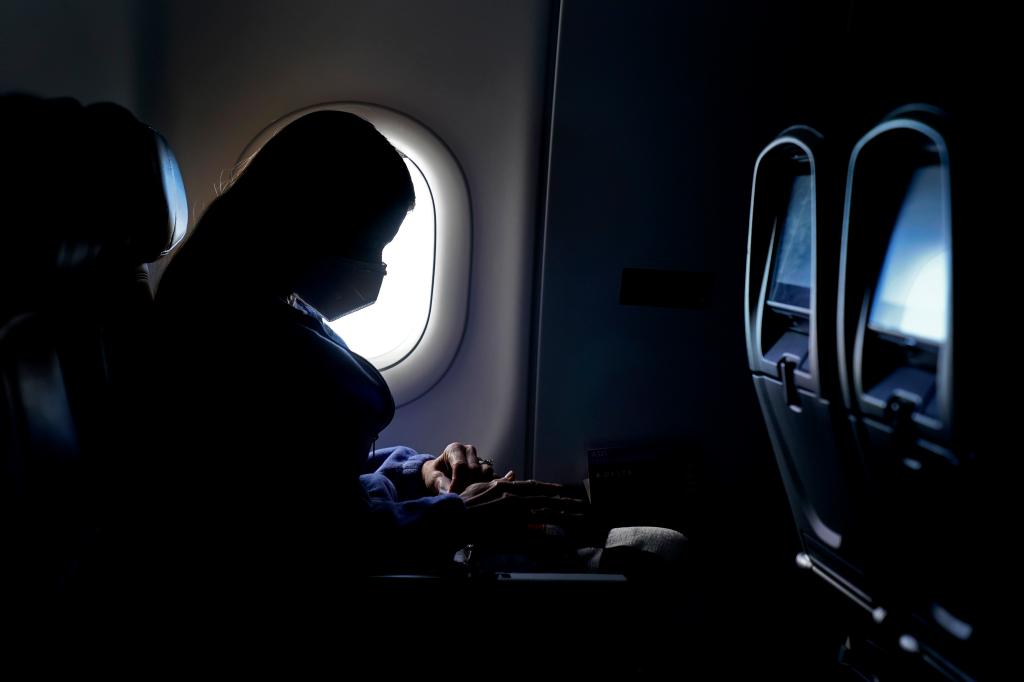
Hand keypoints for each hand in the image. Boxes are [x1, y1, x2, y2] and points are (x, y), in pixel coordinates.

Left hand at [421, 442, 499, 494]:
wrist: (441, 475)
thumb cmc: (435, 475)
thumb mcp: (433, 478)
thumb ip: (441, 484)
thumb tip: (451, 493)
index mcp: (455, 449)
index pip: (460, 466)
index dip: (457, 482)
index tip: (452, 494)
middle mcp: (469, 451)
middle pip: (475, 469)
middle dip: (467, 485)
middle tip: (460, 498)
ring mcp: (480, 459)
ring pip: (486, 472)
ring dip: (478, 486)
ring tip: (468, 496)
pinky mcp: (487, 469)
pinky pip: (493, 477)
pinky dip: (487, 487)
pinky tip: (478, 496)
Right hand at [458, 474, 587, 539]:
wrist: (452, 519)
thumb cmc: (461, 505)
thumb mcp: (479, 487)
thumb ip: (497, 482)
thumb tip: (511, 475)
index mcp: (505, 487)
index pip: (533, 486)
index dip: (548, 488)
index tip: (561, 489)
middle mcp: (513, 497)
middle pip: (545, 499)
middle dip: (564, 502)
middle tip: (581, 504)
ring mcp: (514, 513)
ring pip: (546, 513)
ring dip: (565, 515)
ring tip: (579, 516)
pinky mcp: (512, 528)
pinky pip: (536, 532)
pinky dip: (550, 535)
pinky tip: (563, 538)